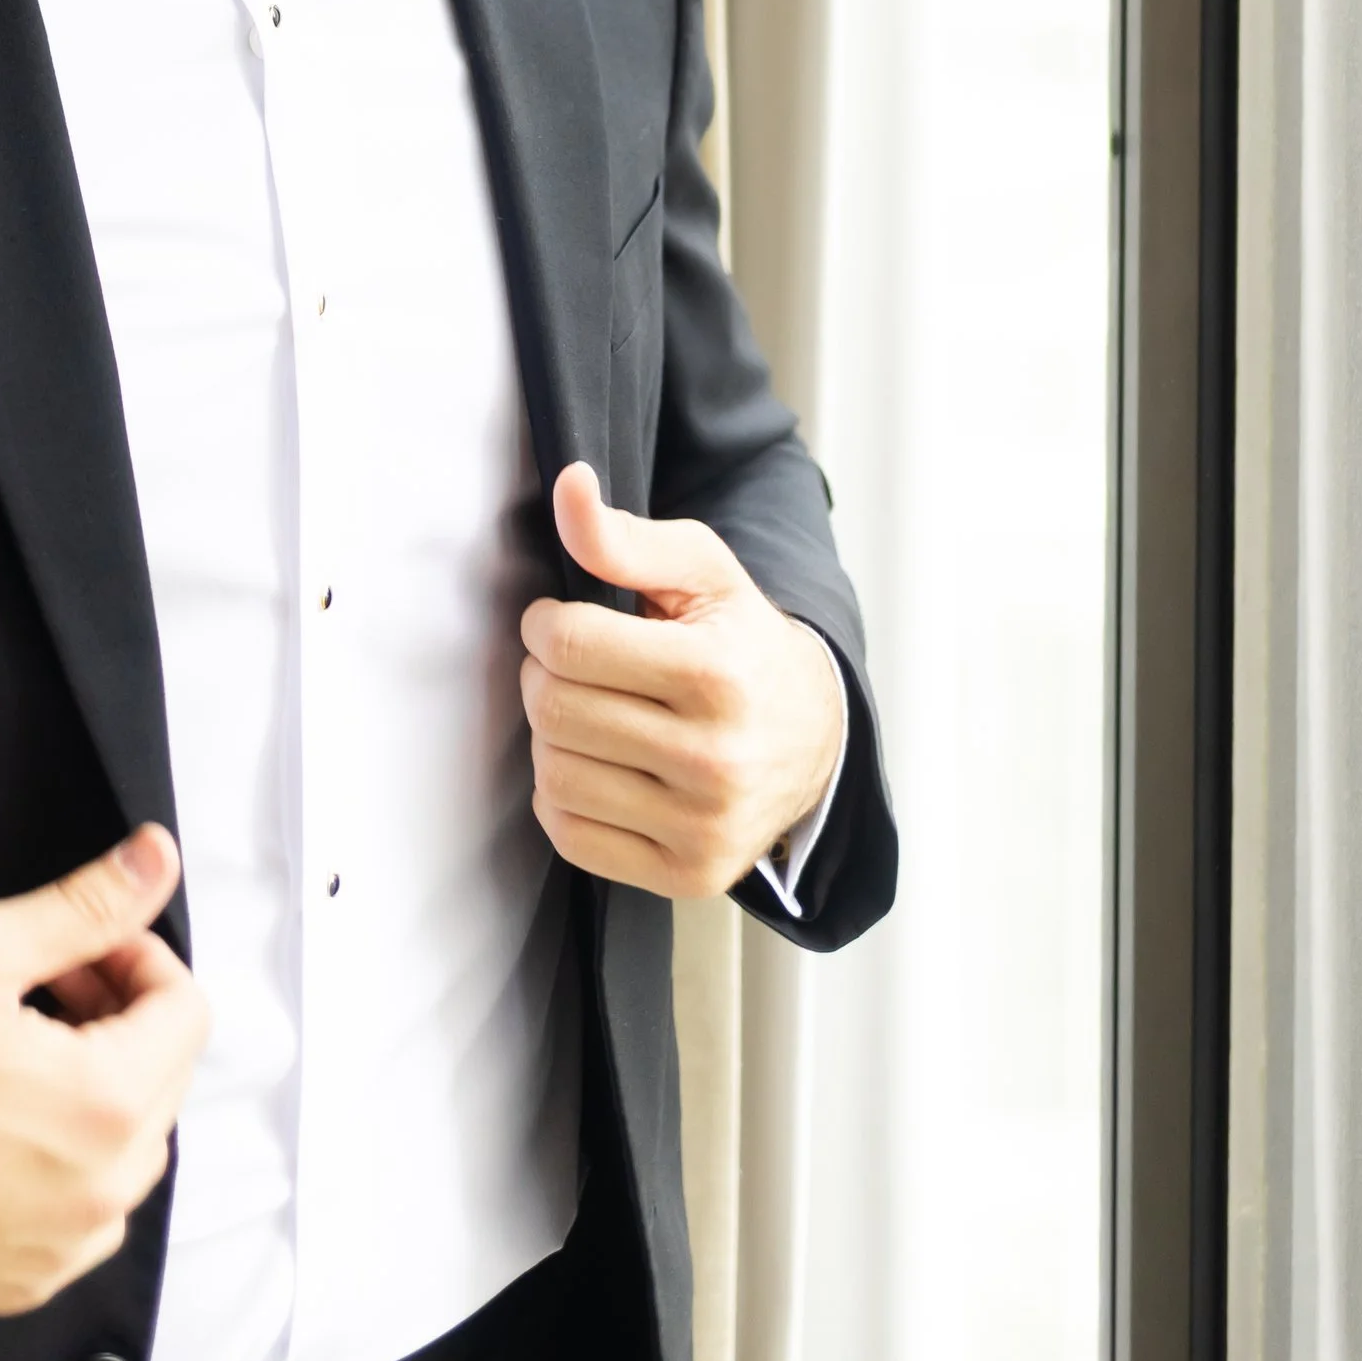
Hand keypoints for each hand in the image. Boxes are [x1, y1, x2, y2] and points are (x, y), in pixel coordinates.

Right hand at [0, 823, 207, 1315]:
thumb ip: (85, 905)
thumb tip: (158, 856)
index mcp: (109, 1104)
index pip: (186, 1010)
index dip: (137, 960)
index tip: (77, 954)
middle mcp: (108, 1190)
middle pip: (166, 1078)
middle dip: (119, 1020)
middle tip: (43, 991)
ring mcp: (70, 1247)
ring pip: (132, 1147)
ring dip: (98, 1090)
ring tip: (19, 1057)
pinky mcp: (31, 1282)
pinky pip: (88, 1210)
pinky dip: (68, 1162)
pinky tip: (2, 1128)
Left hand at [519, 466, 844, 899]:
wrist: (817, 738)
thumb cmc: (742, 643)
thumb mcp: (702, 572)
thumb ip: (624, 535)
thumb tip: (568, 485)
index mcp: (715, 673)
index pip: (568, 645)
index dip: (544, 623)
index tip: (562, 621)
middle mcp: (714, 758)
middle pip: (553, 710)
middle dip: (544, 676)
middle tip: (574, 666)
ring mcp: (702, 826)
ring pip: (554, 774)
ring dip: (551, 737)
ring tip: (590, 713)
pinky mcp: (687, 875)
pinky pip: (569, 835)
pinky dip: (563, 796)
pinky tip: (599, 766)